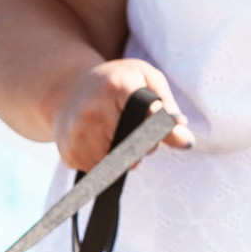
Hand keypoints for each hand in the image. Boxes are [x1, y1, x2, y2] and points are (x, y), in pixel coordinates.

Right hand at [50, 57, 191, 174]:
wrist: (65, 89)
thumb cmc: (114, 83)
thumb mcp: (144, 79)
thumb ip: (168, 107)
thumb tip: (185, 142)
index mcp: (117, 87)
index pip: (150, 120)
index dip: (162, 130)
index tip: (172, 133)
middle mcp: (93, 111)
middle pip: (137, 147)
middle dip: (146, 145)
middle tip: (138, 130)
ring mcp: (78, 135)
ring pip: (120, 164)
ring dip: (126, 157)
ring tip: (116, 135)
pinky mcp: (70, 154)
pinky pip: (101, 172)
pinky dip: (106, 162)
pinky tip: (98, 143)